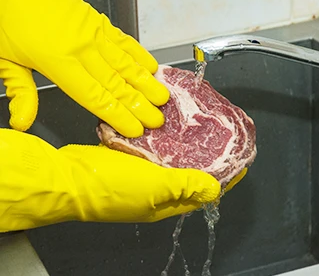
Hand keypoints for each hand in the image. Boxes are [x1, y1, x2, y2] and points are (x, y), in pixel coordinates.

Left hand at [0, 0, 168, 137]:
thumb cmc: (6, 17)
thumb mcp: (4, 60)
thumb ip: (21, 93)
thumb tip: (23, 121)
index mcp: (58, 62)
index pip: (96, 97)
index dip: (119, 115)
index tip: (135, 128)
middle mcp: (82, 48)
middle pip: (117, 84)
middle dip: (140, 105)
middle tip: (157, 119)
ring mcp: (94, 32)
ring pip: (126, 63)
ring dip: (147, 83)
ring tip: (163, 97)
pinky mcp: (98, 20)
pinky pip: (124, 41)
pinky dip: (140, 55)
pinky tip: (152, 67)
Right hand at [0, 128, 221, 231]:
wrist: (69, 177)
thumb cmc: (107, 188)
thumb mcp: (154, 186)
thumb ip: (185, 185)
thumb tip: (215, 188)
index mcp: (166, 202)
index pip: (204, 192)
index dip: (224, 178)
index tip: (240, 164)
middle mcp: (157, 190)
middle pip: (190, 175)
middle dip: (207, 160)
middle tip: (220, 141)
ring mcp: (142, 174)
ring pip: (171, 159)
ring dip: (185, 147)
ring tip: (198, 129)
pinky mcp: (129, 160)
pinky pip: (153, 149)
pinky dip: (163, 139)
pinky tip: (167, 124)